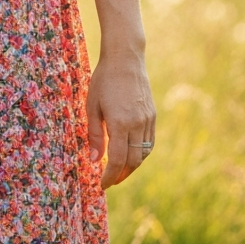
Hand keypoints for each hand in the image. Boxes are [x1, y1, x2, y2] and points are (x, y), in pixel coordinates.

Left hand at [87, 49, 156, 188]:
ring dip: (132, 165)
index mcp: (120, 123)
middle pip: (133, 161)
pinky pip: (150, 142)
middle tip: (109, 180)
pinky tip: (130, 153)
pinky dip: (141, 152)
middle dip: (121, 174)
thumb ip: (93, 134)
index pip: (117, 160)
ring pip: (144, 153)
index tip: (102, 185)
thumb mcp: (92, 106)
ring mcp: (148, 120)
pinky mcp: (153, 116)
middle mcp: (138, 125)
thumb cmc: (103, 80)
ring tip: (119, 170)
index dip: (110, 176)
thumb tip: (93, 160)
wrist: (125, 59)